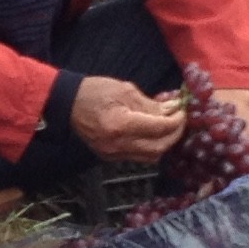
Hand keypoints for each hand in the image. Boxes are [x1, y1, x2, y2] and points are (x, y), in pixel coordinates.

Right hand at [70, 75, 187, 162]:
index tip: (182, 111)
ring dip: (163, 144)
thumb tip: (171, 110)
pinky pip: (137, 157)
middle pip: (158, 148)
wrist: (67, 103)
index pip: (159, 128)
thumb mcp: (125, 90)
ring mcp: (113, 153)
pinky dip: (149, 147)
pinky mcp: (110, 157)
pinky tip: (151, 134)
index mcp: (121, 124)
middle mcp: (118, 144)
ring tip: (168, 129)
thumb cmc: (94, 91)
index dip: (176, 121)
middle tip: (179, 121)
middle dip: (173, 135)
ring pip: (150, 157)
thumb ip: (149, 104)